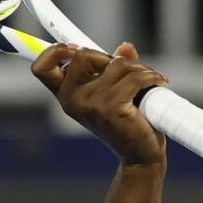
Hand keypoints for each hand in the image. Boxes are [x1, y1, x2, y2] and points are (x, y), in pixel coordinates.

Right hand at [32, 40, 169, 167]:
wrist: (140, 156)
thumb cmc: (126, 125)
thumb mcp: (114, 93)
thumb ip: (114, 69)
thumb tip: (126, 47)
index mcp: (66, 96)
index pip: (42, 67)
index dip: (53, 51)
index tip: (74, 49)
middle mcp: (72, 99)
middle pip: (84, 54)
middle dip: (112, 58)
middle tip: (131, 70)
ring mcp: (91, 103)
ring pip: (117, 64)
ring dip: (139, 68)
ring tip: (150, 80)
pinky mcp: (112, 107)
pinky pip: (135, 77)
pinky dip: (151, 77)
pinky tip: (160, 82)